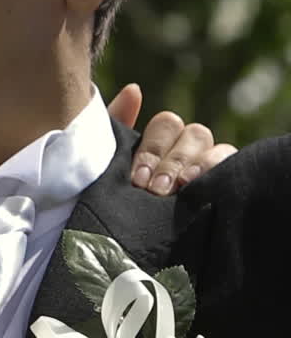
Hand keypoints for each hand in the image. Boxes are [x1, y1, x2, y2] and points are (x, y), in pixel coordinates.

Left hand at [107, 83, 237, 194]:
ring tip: (183, 189)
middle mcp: (185, 150)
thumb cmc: (111, 200)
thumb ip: (116, 126)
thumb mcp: (107, 166)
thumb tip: (135, 89)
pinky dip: (220, 171)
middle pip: (192, 134)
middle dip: (173, 162)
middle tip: (156, 190)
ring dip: (197, 166)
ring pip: (214, 148)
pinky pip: (231, 165)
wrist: (117, 247)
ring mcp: (205, 168)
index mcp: (159, 142)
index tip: (138, 179)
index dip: (154, 148)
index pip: (167, 124)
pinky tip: (205, 189)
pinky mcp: (220, 186)